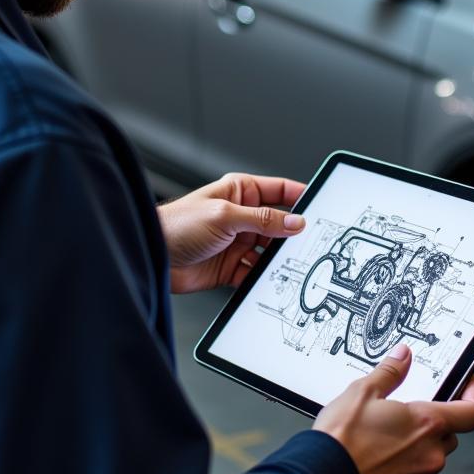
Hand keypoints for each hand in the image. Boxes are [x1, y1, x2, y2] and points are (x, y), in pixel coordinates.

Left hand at [159, 173, 306, 293]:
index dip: (301, 197)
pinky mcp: (230, 266)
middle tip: (309, 244)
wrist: (152, 255)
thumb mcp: (225, 216)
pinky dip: (262, 279)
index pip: (280, 191)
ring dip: (277, 261)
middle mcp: (241, 216)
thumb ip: (263, 220)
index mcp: (240, 192)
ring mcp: (237, 242)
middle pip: (278, 225)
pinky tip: (267, 282)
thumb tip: (294, 222)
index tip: (321, 206)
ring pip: (269, 252)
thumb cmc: (177, 225)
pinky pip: (254, 273)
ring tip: (290, 267)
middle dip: (292, 236)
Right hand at [313, 345, 473, 473]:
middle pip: (449, 434)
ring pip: (431, 456)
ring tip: (386, 433)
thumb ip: (390, 372)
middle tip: (410, 409)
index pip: (473, 412)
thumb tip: (403, 357)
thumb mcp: (362, 392)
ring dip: (418, 444)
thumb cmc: (342, 438)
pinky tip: (378, 456)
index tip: (469, 385)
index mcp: (427, 424)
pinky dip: (403, 465)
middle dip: (435, 420)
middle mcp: (430, 454)